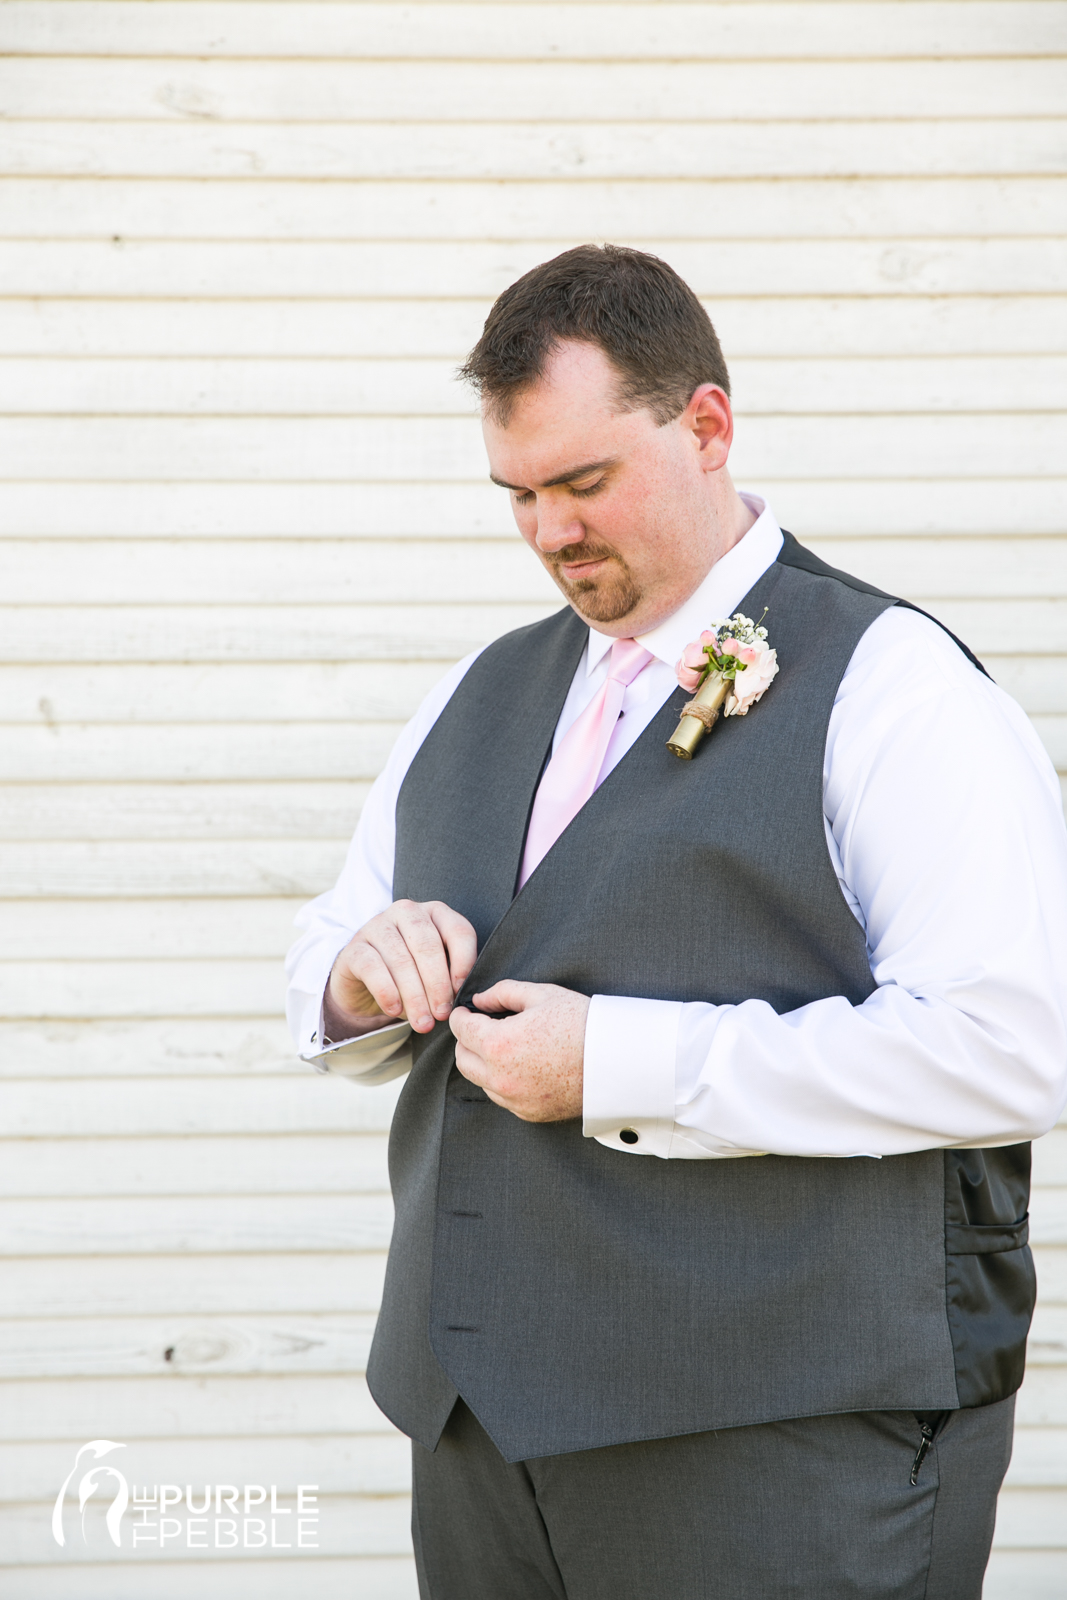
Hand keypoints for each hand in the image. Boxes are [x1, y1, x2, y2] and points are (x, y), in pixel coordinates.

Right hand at [326, 899, 477, 1037]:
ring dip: (415, 996)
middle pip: (428, 946)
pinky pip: (372, 967)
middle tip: (442, 1014)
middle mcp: (406, 912)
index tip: (462, 991)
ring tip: (423, 1022)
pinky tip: (394, 1010)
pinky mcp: (354, 948)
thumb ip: (452, 976)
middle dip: (437, 985)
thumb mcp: (436, 973)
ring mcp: (377, 926)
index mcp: (435, 913)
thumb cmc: (410, 976)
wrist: (365, 986)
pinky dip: (386, 991)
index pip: (458, 930)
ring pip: (401, 959)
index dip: (464, 962)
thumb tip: (463, 996)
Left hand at [448, 980, 589, 1121]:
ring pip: (479, 1081)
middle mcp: (500, 1076)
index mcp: (498, 1044)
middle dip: (467, 1041)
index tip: (466, 1011)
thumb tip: (480, 1000)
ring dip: (483, 1063)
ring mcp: (513, 1099)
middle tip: (481, 1027)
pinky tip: (521, 1066)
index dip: (461, 1016)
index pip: (461, 1029)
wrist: (616, 1061)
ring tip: (505, 1046)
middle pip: (462, 1059)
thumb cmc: (582, 1023)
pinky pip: (502, 1097)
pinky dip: (502, 1081)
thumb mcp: (543, 995)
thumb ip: (503, 992)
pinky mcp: (528, 1113)